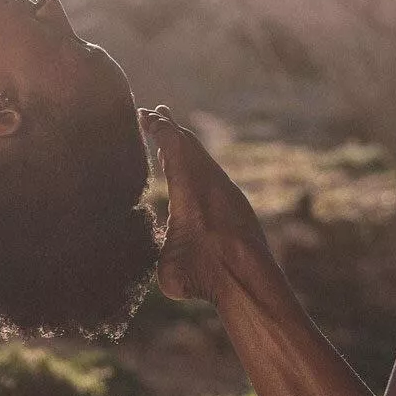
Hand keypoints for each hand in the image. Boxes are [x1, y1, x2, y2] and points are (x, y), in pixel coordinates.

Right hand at [139, 105, 267, 298]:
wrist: (249, 282)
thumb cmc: (203, 277)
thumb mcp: (166, 270)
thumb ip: (157, 256)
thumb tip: (150, 253)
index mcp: (188, 188)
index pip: (172, 146)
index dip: (158, 129)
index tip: (145, 115)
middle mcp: (210, 183)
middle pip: (188, 145)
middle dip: (170, 129)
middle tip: (156, 113)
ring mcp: (227, 192)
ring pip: (203, 160)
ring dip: (186, 147)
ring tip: (172, 135)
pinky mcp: (237, 205)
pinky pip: (213, 175)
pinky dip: (199, 166)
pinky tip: (192, 170)